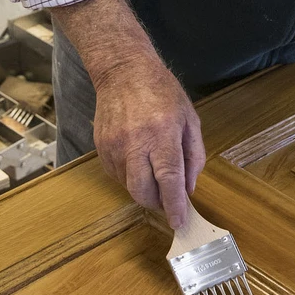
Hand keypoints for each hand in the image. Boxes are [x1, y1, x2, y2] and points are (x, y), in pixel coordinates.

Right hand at [50, 0, 206, 228]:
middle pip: (142, 192)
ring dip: (143, 189)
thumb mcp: (190, 118)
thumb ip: (193, 155)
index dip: (174, 206)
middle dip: (157, 203)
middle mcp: (135, 143)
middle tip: (167, 200)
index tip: (179, 222)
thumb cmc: (161, 91)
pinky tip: (137, 162)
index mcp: (162, 134)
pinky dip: (129, 177)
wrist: (123, 71)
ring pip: (127, 186)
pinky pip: (116, 174)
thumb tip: (188, 188)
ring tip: (153, 174)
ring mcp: (114, 146)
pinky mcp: (100, 146)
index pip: (168, 181)